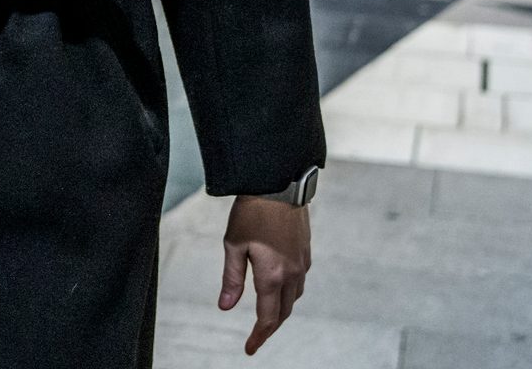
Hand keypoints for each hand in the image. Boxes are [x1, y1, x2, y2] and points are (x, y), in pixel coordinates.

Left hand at [219, 196, 310, 354]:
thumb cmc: (251, 212)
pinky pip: (299, 281)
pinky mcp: (306, 251)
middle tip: (256, 336)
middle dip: (270, 327)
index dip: (258, 336)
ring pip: (294, 297)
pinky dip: (289, 292)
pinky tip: (279, 287)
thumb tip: (225, 307)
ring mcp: (302, 263)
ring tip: (267, 315)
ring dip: (281, 310)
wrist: (278, 183)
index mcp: (273, 275)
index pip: (268, 317)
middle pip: (284, 312)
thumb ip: (232, 279)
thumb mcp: (233, 245)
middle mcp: (292, 273)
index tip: (249, 349)